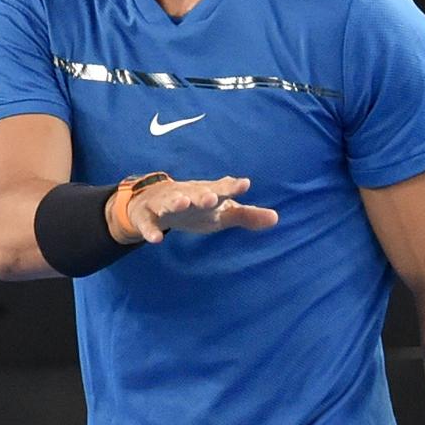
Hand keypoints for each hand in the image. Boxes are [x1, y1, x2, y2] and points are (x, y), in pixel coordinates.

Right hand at [106, 176, 277, 243]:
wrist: (153, 200)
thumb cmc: (196, 206)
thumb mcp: (221, 211)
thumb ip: (246, 215)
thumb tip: (276, 218)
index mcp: (207, 193)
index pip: (222, 189)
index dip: (232, 187)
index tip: (245, 184)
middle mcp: (187, 194)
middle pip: (195, 193)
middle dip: (203, 194)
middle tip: (211, 197)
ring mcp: (166, 204)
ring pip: (170, 202)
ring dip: (175, 202)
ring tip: (182, 204)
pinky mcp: (148, 216)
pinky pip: (148, 223)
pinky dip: (151, 230)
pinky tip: (157, 239)